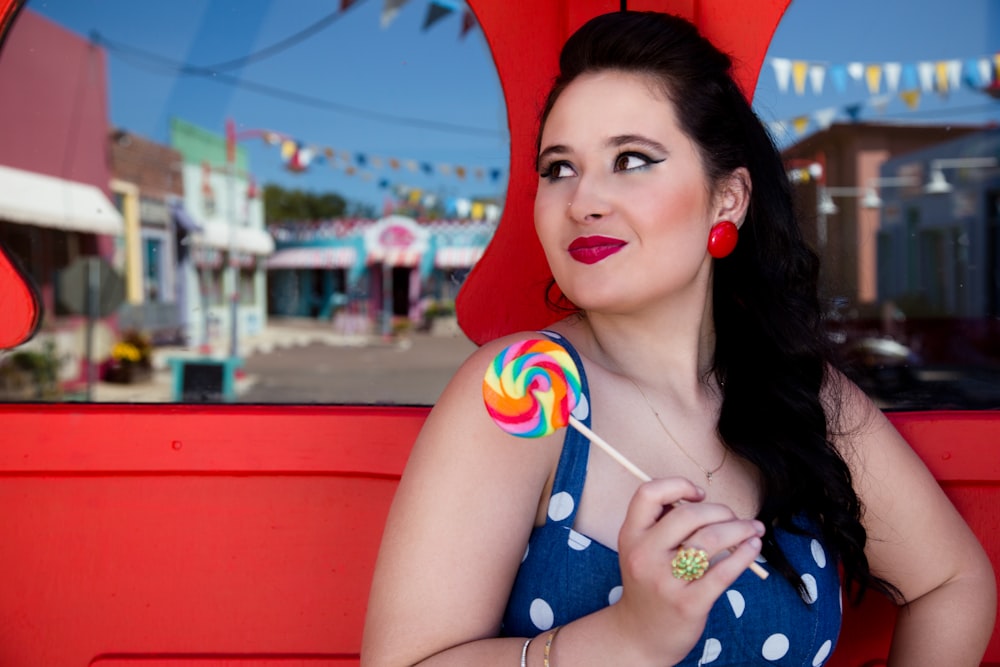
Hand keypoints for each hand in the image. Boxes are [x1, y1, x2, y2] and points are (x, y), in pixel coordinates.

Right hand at [612, 477, 763, 663]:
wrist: (641, 634)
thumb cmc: (650, 583)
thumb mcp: (642, 550)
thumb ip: (663, 523)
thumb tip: (707, 503)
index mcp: (631, 536)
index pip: (648, 494)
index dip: (678, 485)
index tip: (699, 494)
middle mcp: (644, 555)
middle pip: (688, 514)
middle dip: (721, 511)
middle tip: (735, 517)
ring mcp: (666, 581)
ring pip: (710, 539)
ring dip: (740, 529)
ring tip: (752, 529)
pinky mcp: (689, 604)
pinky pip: (724, 572)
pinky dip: (745, 554)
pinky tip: (753, 547)